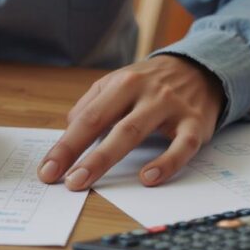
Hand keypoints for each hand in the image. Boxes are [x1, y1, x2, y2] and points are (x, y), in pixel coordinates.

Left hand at [38, 55, 224, 190]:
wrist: (202, 68)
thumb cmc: (152, 83)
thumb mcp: (119, 84)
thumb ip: (92, 105)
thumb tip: (69, 132)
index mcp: (122, 83)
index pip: (87, 117)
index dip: (65, 146)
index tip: (47, 170)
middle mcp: (145, 92)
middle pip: (108, 125)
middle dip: (83, 155)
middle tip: (64, 181)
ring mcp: (171, 107)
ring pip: (136, 132)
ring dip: (107, 158)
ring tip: (87, 181)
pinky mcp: (195, 123)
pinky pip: (181, 146)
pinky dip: (166, 163)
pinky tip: (148, 178)